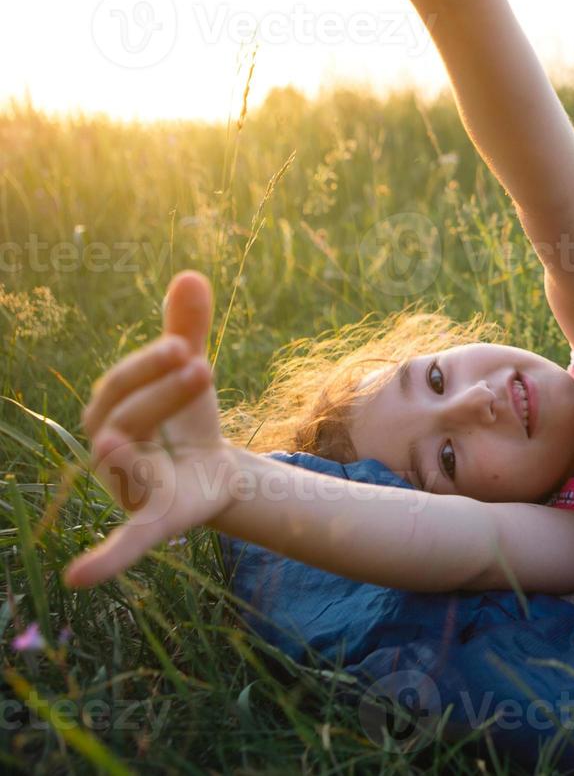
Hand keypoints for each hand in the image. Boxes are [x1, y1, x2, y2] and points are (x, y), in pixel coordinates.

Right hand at [65, 271, 237, 588]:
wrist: (213, 471)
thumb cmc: (186, 419)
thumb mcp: (190, 372)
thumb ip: (188, 327)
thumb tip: (190, 274)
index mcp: (112, 409)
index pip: (122, 383)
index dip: (149, 363)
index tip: (187, 343)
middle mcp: (108, 447)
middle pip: (125, 418)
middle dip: (160, 394)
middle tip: (201, 364)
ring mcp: (125, 486)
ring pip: (123, 466)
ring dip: (134, 452)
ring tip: (132, 441)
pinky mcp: (151, 521)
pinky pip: (122, 544)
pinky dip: (104, 561)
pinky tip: (79, 579)